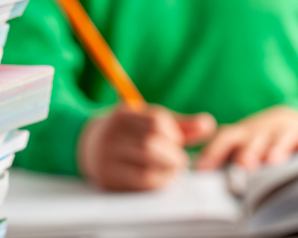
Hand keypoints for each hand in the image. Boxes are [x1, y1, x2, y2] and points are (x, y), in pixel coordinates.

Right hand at [78, 104, 216, 190]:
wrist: (89, 146)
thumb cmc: (129, 133)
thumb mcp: (148, 122)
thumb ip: (180, 125)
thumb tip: (208, 124)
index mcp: (123, 115)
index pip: (157, 122)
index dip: (174, 134)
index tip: (176, 141)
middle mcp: (112, 134)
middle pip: (152, 144)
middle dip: (173, 155)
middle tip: (180, 160)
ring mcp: (107, 157)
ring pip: (147, 167)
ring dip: (168, 170)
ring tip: (172, 169)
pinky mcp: (108, 178)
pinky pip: (141, 183)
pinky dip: (158, 182)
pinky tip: (161, 178)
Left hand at [196, 106, 297, 170]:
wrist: (290, 122)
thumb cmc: (259, 146)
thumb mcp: (242, 152)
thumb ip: (225, 165)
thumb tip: (203, 180)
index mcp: (241, 134)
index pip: (224, 139)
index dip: (214, 152)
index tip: (204, 169)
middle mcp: (263, 128)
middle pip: (254, 138)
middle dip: (249, 150)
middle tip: (244, 164)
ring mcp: (287, 128)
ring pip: (281, 135)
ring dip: (277, 146)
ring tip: (274, 160)